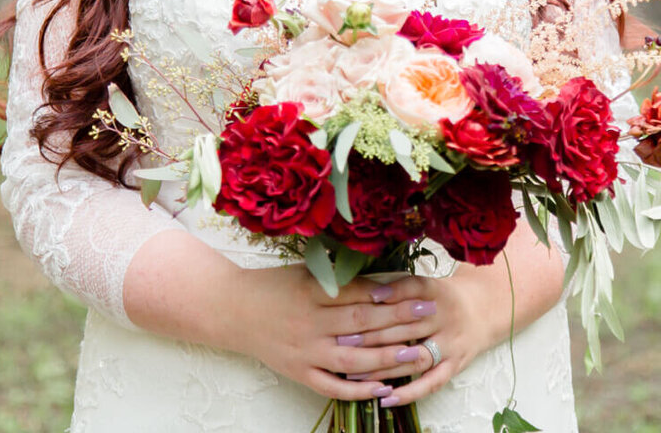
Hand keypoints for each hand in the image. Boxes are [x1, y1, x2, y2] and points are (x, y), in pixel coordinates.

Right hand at [123, 230, 440, 401]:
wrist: (230, 310)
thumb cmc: (274, 285)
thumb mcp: (305, 271)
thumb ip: (340, 275)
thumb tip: (383, 275)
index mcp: (312, 292)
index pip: (359, 295)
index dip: (391, 294)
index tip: (419, 291)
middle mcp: (310, 323)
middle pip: (363, 325)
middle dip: (400, 321)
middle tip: (430, 317)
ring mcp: (304, 351)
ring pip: (354, 358)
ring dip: (389, 358)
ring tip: (419, 354)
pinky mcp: (298, 372)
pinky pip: (331, 385)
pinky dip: (357, 389)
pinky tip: (383, 388)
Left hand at [338, 218, 565, 406]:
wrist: (483, 310)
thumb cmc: (441, 297)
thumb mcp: (425, 284)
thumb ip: (397, 286)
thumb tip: (359, 287)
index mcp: (437, 291)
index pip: (414, 289)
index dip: (391, 293)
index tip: (364, 299)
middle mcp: (446, 317)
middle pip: (408, 326)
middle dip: (373, 334)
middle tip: (343, 340)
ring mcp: (452, 344)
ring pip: (416, 357)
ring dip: (385, 366)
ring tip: (354, 374)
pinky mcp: (455, 365)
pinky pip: (432, 383)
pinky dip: (409, 393)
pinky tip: (386, 398)